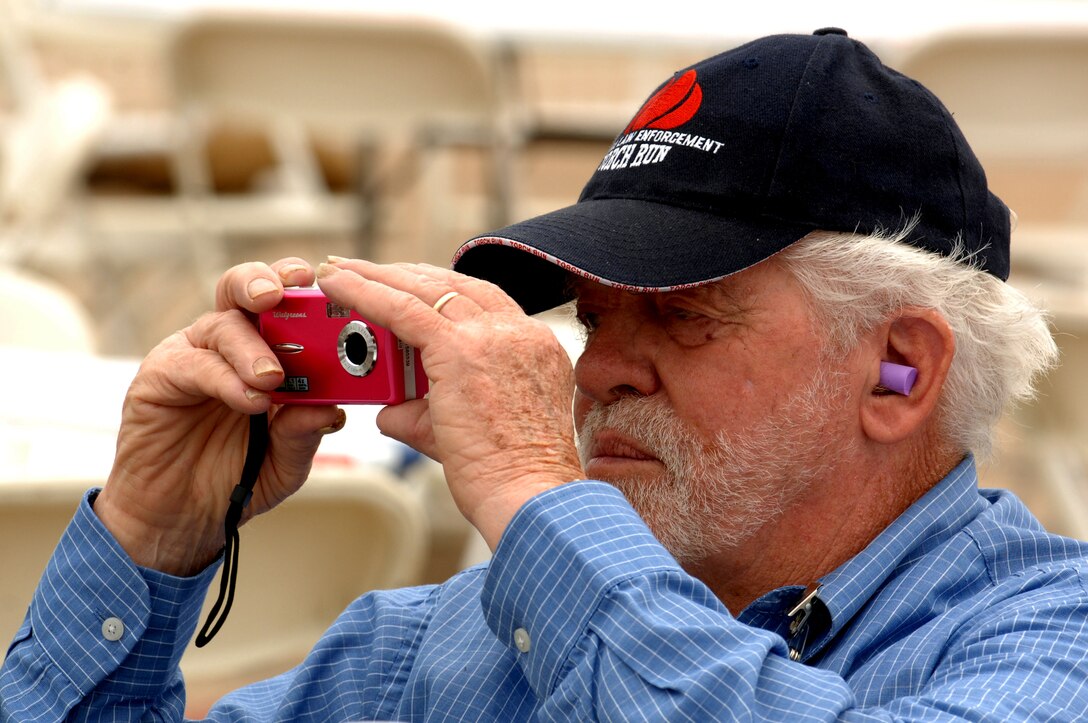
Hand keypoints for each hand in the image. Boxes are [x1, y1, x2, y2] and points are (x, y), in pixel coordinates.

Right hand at [94, 259, 343, 574]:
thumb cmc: (238, 477)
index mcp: (266, 350)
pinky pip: (192, 365)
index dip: (303, 288)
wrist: (182, 517)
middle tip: (282, 294)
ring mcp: (191, 356)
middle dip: (265, 283)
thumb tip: (332, 410)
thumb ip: (305, 433)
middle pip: (243, 291)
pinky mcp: (158, 378)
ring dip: (251, 348)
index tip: (322, 283)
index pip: (285, 305)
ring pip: (221, 326)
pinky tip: (248, 400)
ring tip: (272, 378)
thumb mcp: (286, 462)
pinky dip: (224, 379)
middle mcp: (228, 344)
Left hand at [316, 259, 584, 549]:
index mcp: (534, 347)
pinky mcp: (461, 349)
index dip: (441, 292)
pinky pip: (403, 308)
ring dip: (378, 276)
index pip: (483, 302)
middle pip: (454, 285)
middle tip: (364, 270)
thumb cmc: (508, 480)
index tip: (409, 286)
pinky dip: (365, 292)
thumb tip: (388, 411)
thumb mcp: (476, 430)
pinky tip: (336, 285)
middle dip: (404, 274)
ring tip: (339, 272)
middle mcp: (520, 332)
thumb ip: (427, 413)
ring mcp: (495, 335)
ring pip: (426, 288)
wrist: (529, 497)